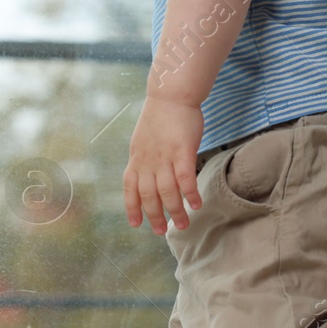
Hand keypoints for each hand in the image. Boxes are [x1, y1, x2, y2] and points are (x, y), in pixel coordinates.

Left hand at [122, 96, 203, 234]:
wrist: (171, 95)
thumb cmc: (161, 116)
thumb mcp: (143, 139)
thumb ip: (144, 159)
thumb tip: (146, 174)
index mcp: (137, 158)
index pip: (129, 188)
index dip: (131, 208)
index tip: (136, 224)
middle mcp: (147, 161)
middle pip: (148, 195)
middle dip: (154, 216)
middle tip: (161, 232)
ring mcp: (164, 156)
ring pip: (167, 191)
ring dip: (174, 211)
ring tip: (182, 225)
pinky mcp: (182, 150)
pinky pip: (185, 178)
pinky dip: (190, 194)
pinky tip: (196, 204)